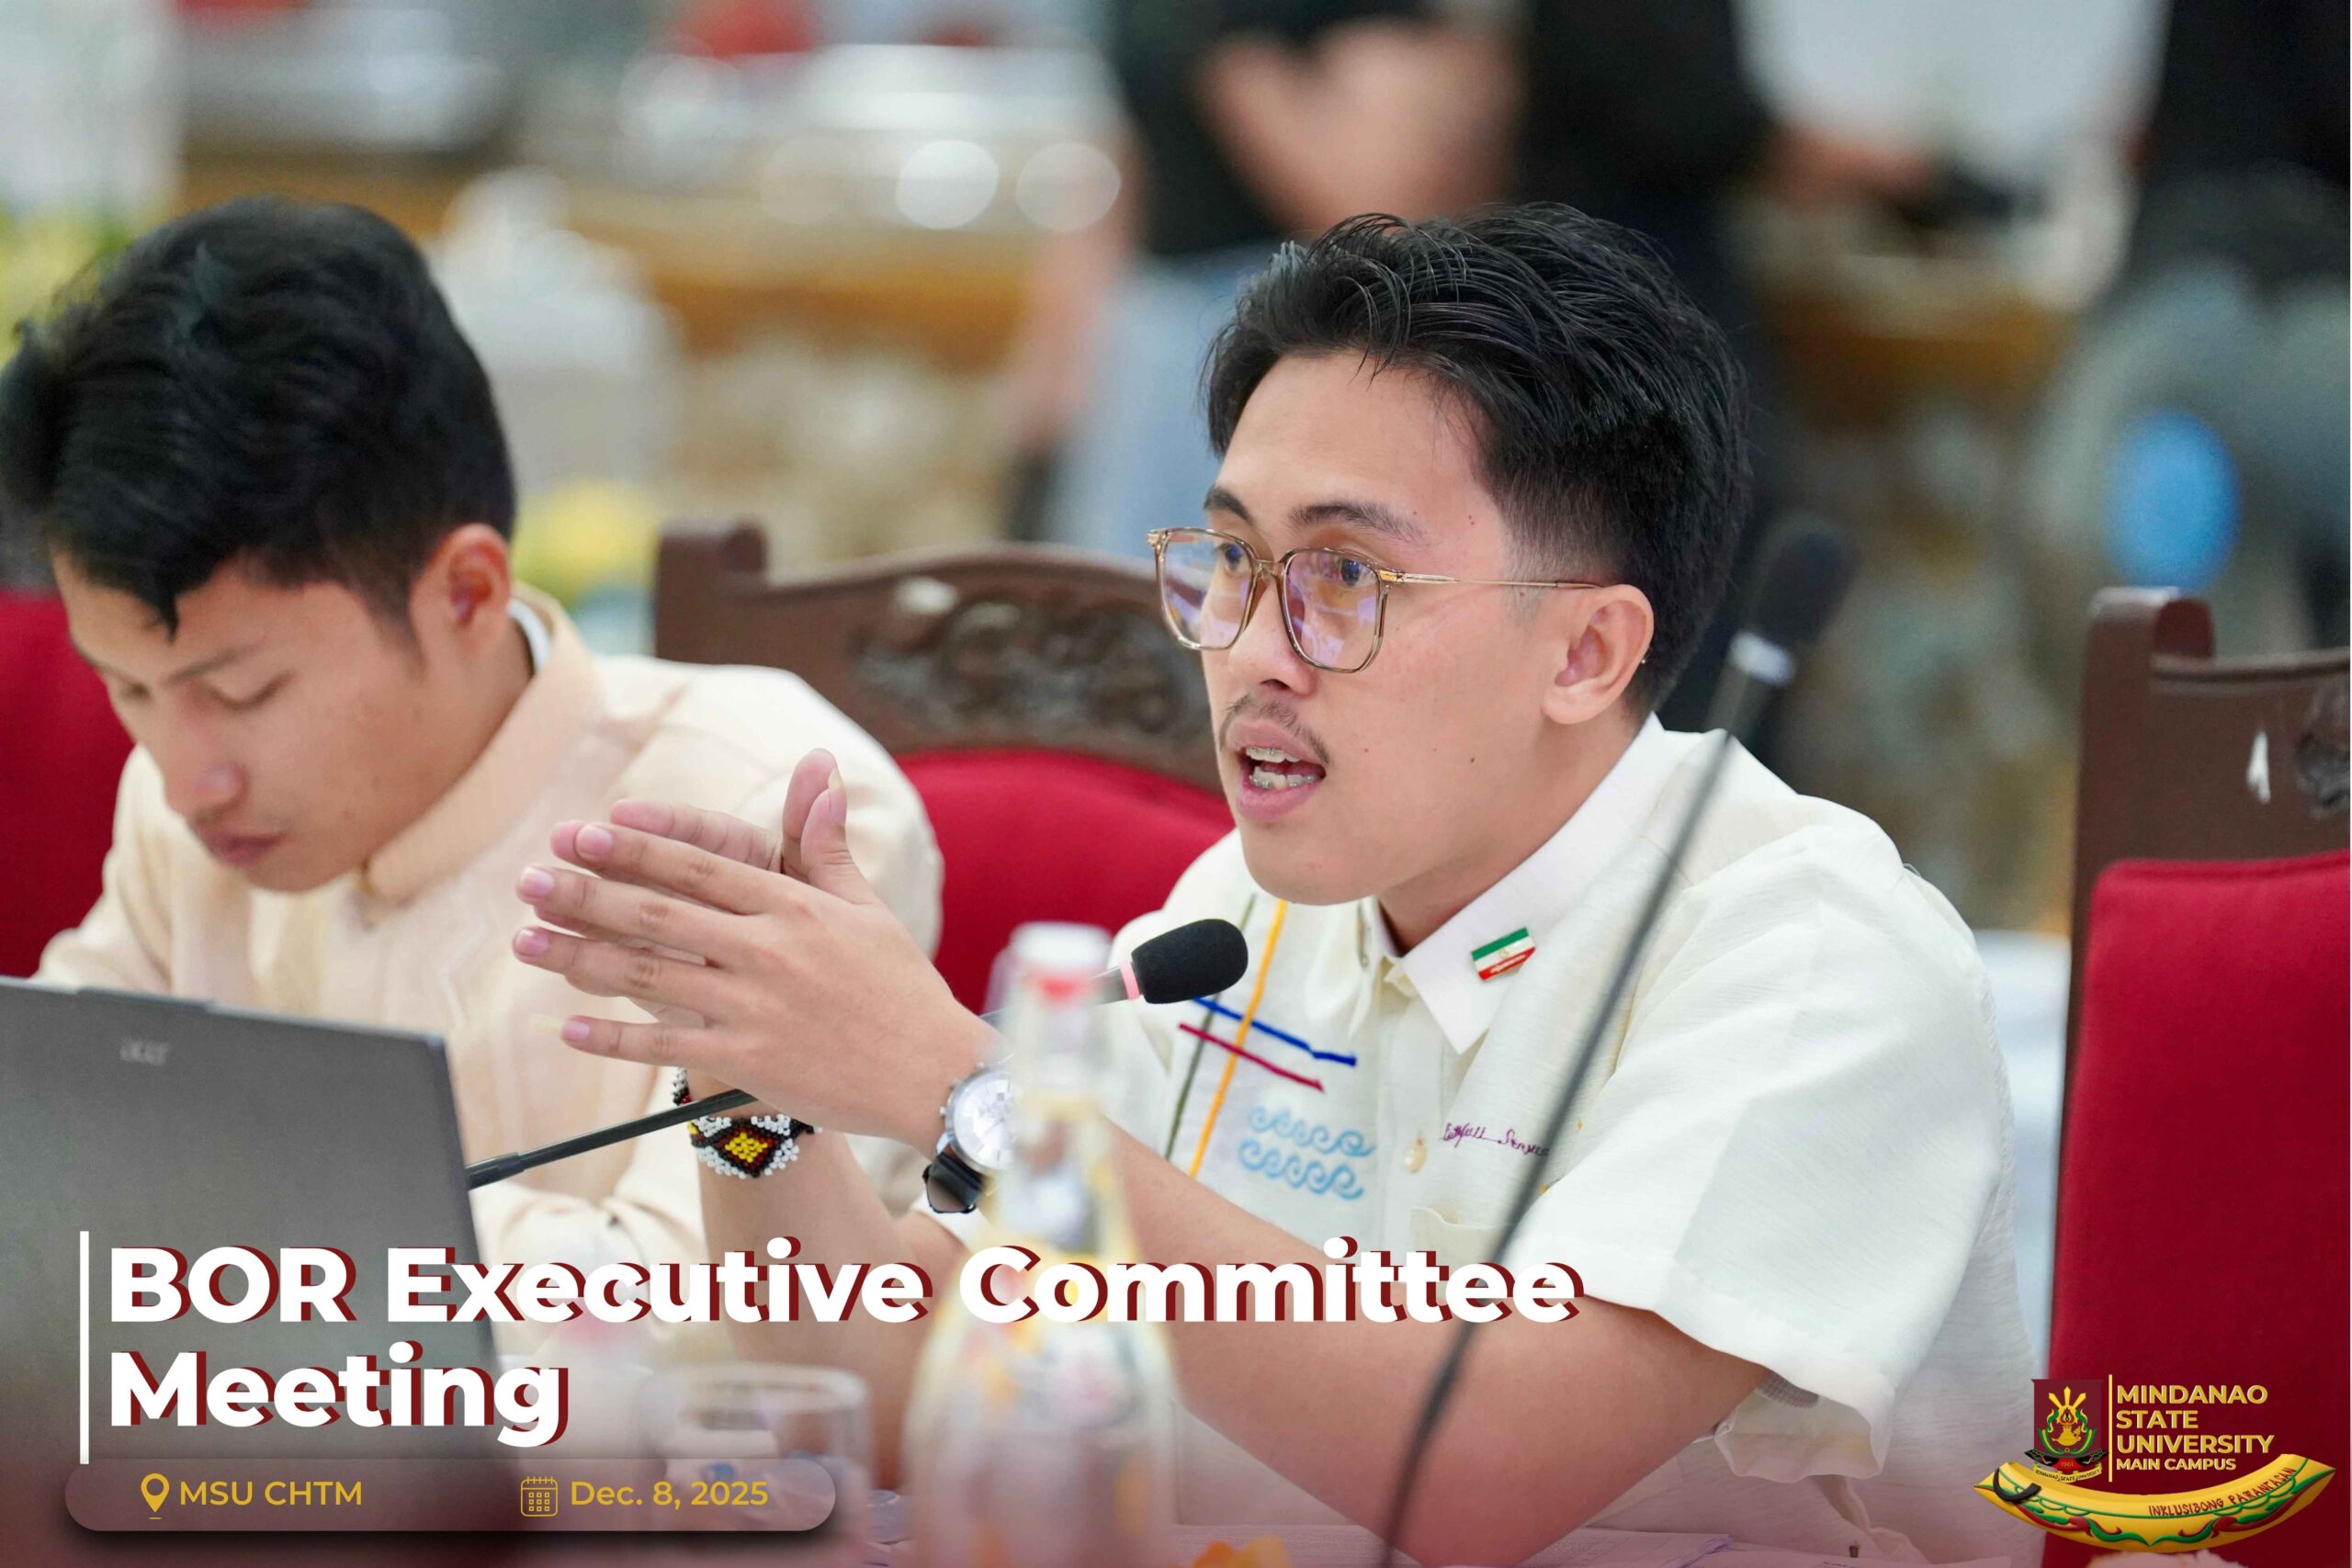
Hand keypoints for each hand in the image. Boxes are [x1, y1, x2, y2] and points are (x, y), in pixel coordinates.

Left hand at [511, 750, 990, 1145]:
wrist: (933, 1073)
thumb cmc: (901, 987)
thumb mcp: (866, 909)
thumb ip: (825, 847)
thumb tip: (821, 771)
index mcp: (794, 905)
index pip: (699, 865)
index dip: (636, 847)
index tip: (584, 833)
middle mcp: (768, 949)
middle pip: (658, 913)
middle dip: (585, 893)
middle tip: (528, 879)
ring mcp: (755, 1006)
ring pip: (648, 974)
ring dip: (578, 955)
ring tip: (525, 940)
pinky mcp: (749, 1060)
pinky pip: (666, 1045)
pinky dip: (614, 1035)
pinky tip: (568, 1024)